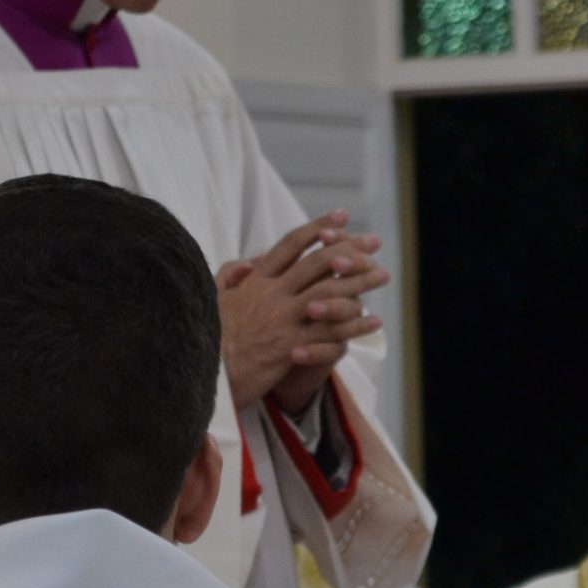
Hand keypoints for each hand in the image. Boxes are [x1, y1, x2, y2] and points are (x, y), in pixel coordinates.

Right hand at [217, 212, 388, 411]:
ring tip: (384, 275)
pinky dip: (355, 326)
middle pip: (319, 263)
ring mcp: (283, 320)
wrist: (203, 371)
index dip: (318, 227)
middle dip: (351, 249)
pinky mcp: (290, 347)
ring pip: (330, 293)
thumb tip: (247, 261)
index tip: (341, 216)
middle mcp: (272, 294)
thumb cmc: (207, 336)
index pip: (291, 244)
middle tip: (375, 241)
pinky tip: (375, 321)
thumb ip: (228, 276)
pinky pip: (331, 333)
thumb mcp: (212, 298)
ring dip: (361, 283)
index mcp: (256, 280)